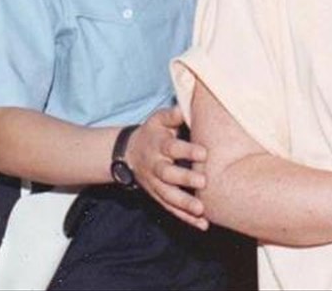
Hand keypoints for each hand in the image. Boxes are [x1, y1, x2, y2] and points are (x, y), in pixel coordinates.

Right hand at [126, 107, 209, 230]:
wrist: (128, 153)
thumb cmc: (153, 133)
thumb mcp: (159, 120)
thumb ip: (173, 115)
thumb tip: (185, 107)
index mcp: (158, 145)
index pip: (172, 148)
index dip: (186, 150)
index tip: (203, 153)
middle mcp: (155, 165)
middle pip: (168, 174)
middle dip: (184, 179)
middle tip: (203, 182)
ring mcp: (155, 184)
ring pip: (168, 196)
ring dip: (184, 204)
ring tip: (201, 210)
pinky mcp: (157, 196)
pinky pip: (171, 209)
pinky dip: (186, 218)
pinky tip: (202, 224)